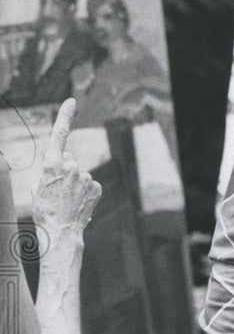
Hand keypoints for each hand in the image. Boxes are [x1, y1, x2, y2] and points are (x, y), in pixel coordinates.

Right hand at [32, 99, 101, 240]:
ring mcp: (85, 176)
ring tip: (67, 200)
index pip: (59, 134)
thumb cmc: (44, 210)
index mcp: (52, 163)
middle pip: (69, 160)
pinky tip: (77, 203)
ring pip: (79, 174)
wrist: (60, 231)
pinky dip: (84, 191)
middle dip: (65, 169)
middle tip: (58, 189)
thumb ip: (52, 167)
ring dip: (74, 183)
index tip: (72, 102)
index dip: (65, 116)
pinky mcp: (96, 186)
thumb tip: (68, 159)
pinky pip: (89, 184)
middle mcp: (71, 166)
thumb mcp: (38, 186)